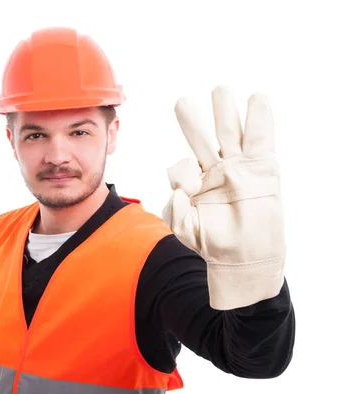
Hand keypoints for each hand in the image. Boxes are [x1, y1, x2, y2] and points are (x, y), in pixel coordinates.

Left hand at [162, 85, 285, 309]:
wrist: (244, 257)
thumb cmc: (214, 243)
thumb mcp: (186, 230)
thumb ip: (175, 213)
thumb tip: (177, 192)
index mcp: (195, 182)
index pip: (181, 167)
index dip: (181, 174)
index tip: (190, 190)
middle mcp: (215, 170)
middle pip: (202, 138)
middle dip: (193, 120)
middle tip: (182, 101)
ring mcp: (238, 166)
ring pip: (229, 133)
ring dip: (225, 111)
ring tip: (220, 90)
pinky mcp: (262, 167)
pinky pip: (260, 139)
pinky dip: (259, 119)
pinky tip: (257, 99)